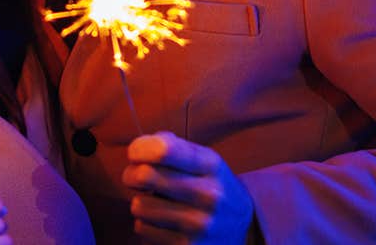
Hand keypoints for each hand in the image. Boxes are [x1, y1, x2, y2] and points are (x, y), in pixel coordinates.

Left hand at [123, 132, 254, 243]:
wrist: (244, 228)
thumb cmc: (213, 186)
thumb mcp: (205, 160)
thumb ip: (174, 147)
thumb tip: (140, 147)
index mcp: (211, 165)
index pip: (164, 150)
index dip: (139, 148)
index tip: (135, 153)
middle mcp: (207, 194)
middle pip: (145, 175)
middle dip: (131, 174)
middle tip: (134, 178)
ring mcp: (198, 224)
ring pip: (139, 205)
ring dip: (140, 202)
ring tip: (154, 202)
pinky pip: (142, 228)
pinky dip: (145, 224)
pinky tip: (161, 221)